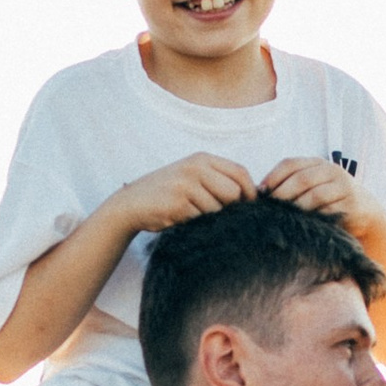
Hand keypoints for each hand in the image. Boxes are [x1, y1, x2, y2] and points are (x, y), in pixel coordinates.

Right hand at [120, 154, 259, 231]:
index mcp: (202, 159)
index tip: (249, 208)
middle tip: (219, 217)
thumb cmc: (167, 193)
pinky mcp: (177, 204)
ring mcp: (186, 185)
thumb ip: (218, 180)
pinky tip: (182, 221)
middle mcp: (195, 168)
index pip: (240, 172)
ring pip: (218, 210)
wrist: (131, 204)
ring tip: (193, 217)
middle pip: (234, 193)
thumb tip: (254, 196)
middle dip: (231, 209)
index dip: (250, 192)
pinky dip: (197, 226)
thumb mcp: (192, 177)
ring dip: (211, 220)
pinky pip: (202, 220)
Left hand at [258, 156, 384, 240]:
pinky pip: (328, 212)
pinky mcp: (351, 205)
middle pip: (301, 179)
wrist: (365, 211)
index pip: (290, 164)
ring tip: (283, 218)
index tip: (260, 193)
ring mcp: (343, 186)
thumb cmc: (329, 201)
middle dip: (282, 194)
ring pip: (314, 195)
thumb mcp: (313, 186)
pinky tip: (302, 226)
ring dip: (296, 208)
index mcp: (318, 163)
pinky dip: (313, 218)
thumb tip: (258, 192)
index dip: (273, 177)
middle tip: (269, 209)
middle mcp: (332, 171)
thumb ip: (292, 185)